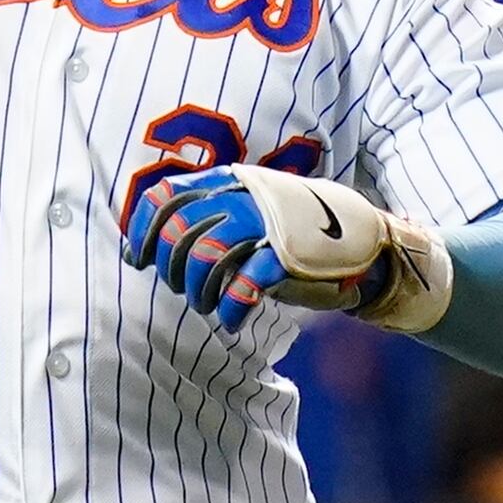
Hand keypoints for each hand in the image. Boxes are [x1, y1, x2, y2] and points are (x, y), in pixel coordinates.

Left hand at [123, 164, 449, 334]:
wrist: (366, 246)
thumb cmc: (292, 233)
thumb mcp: (247, 208)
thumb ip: (202, 215)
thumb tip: (137, 246)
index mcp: (229, 181)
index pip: (163, 196)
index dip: (141, 230)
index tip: (138, 259)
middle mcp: (244, 197)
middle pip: (178, 231)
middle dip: (170, 268)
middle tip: (182, 288)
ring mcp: (267, 226)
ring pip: (204, 259)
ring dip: (196, 292)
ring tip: (205, 306)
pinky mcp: (288, 258)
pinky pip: (242, 287)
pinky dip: (229, 311)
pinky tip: (231, 322)